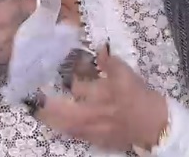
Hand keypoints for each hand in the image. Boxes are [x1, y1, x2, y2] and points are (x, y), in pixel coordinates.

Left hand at [31, 45, 168, 151]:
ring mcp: (95, 128)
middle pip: (65, 111)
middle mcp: (95, 112)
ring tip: (38, 113)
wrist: (155, 125)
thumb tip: (98, 47)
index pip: (76, 85)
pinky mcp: (98, 140)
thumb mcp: (126, 73)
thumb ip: (109, 60)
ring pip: (68, 126)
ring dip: (51, 120)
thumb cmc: (140, 96)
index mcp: (102, 92)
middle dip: (47, 107)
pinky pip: (77, 136)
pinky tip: (58, 126)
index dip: (63, 78)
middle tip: (33, 100)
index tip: (49, 73)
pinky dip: (65, 130)